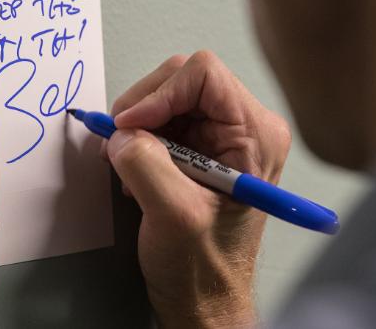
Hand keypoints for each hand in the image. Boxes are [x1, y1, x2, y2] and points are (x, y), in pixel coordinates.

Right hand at [106, 51, 291, 328]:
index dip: (159, 93)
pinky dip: (139, 141)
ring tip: (131, 169)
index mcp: (256, 135)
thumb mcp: (173, 216)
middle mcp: (244, 127)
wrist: (205, 302)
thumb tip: (122, 132)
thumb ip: (146, 165)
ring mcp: (222, 137)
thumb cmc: (205, 269)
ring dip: (138, 128)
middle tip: (120, 143)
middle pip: (182, 79)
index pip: (204, 74)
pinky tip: (139, 175)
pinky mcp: (200, 148)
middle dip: (144, 109)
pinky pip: (161, 122)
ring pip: (166, 98)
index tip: (130, 124)